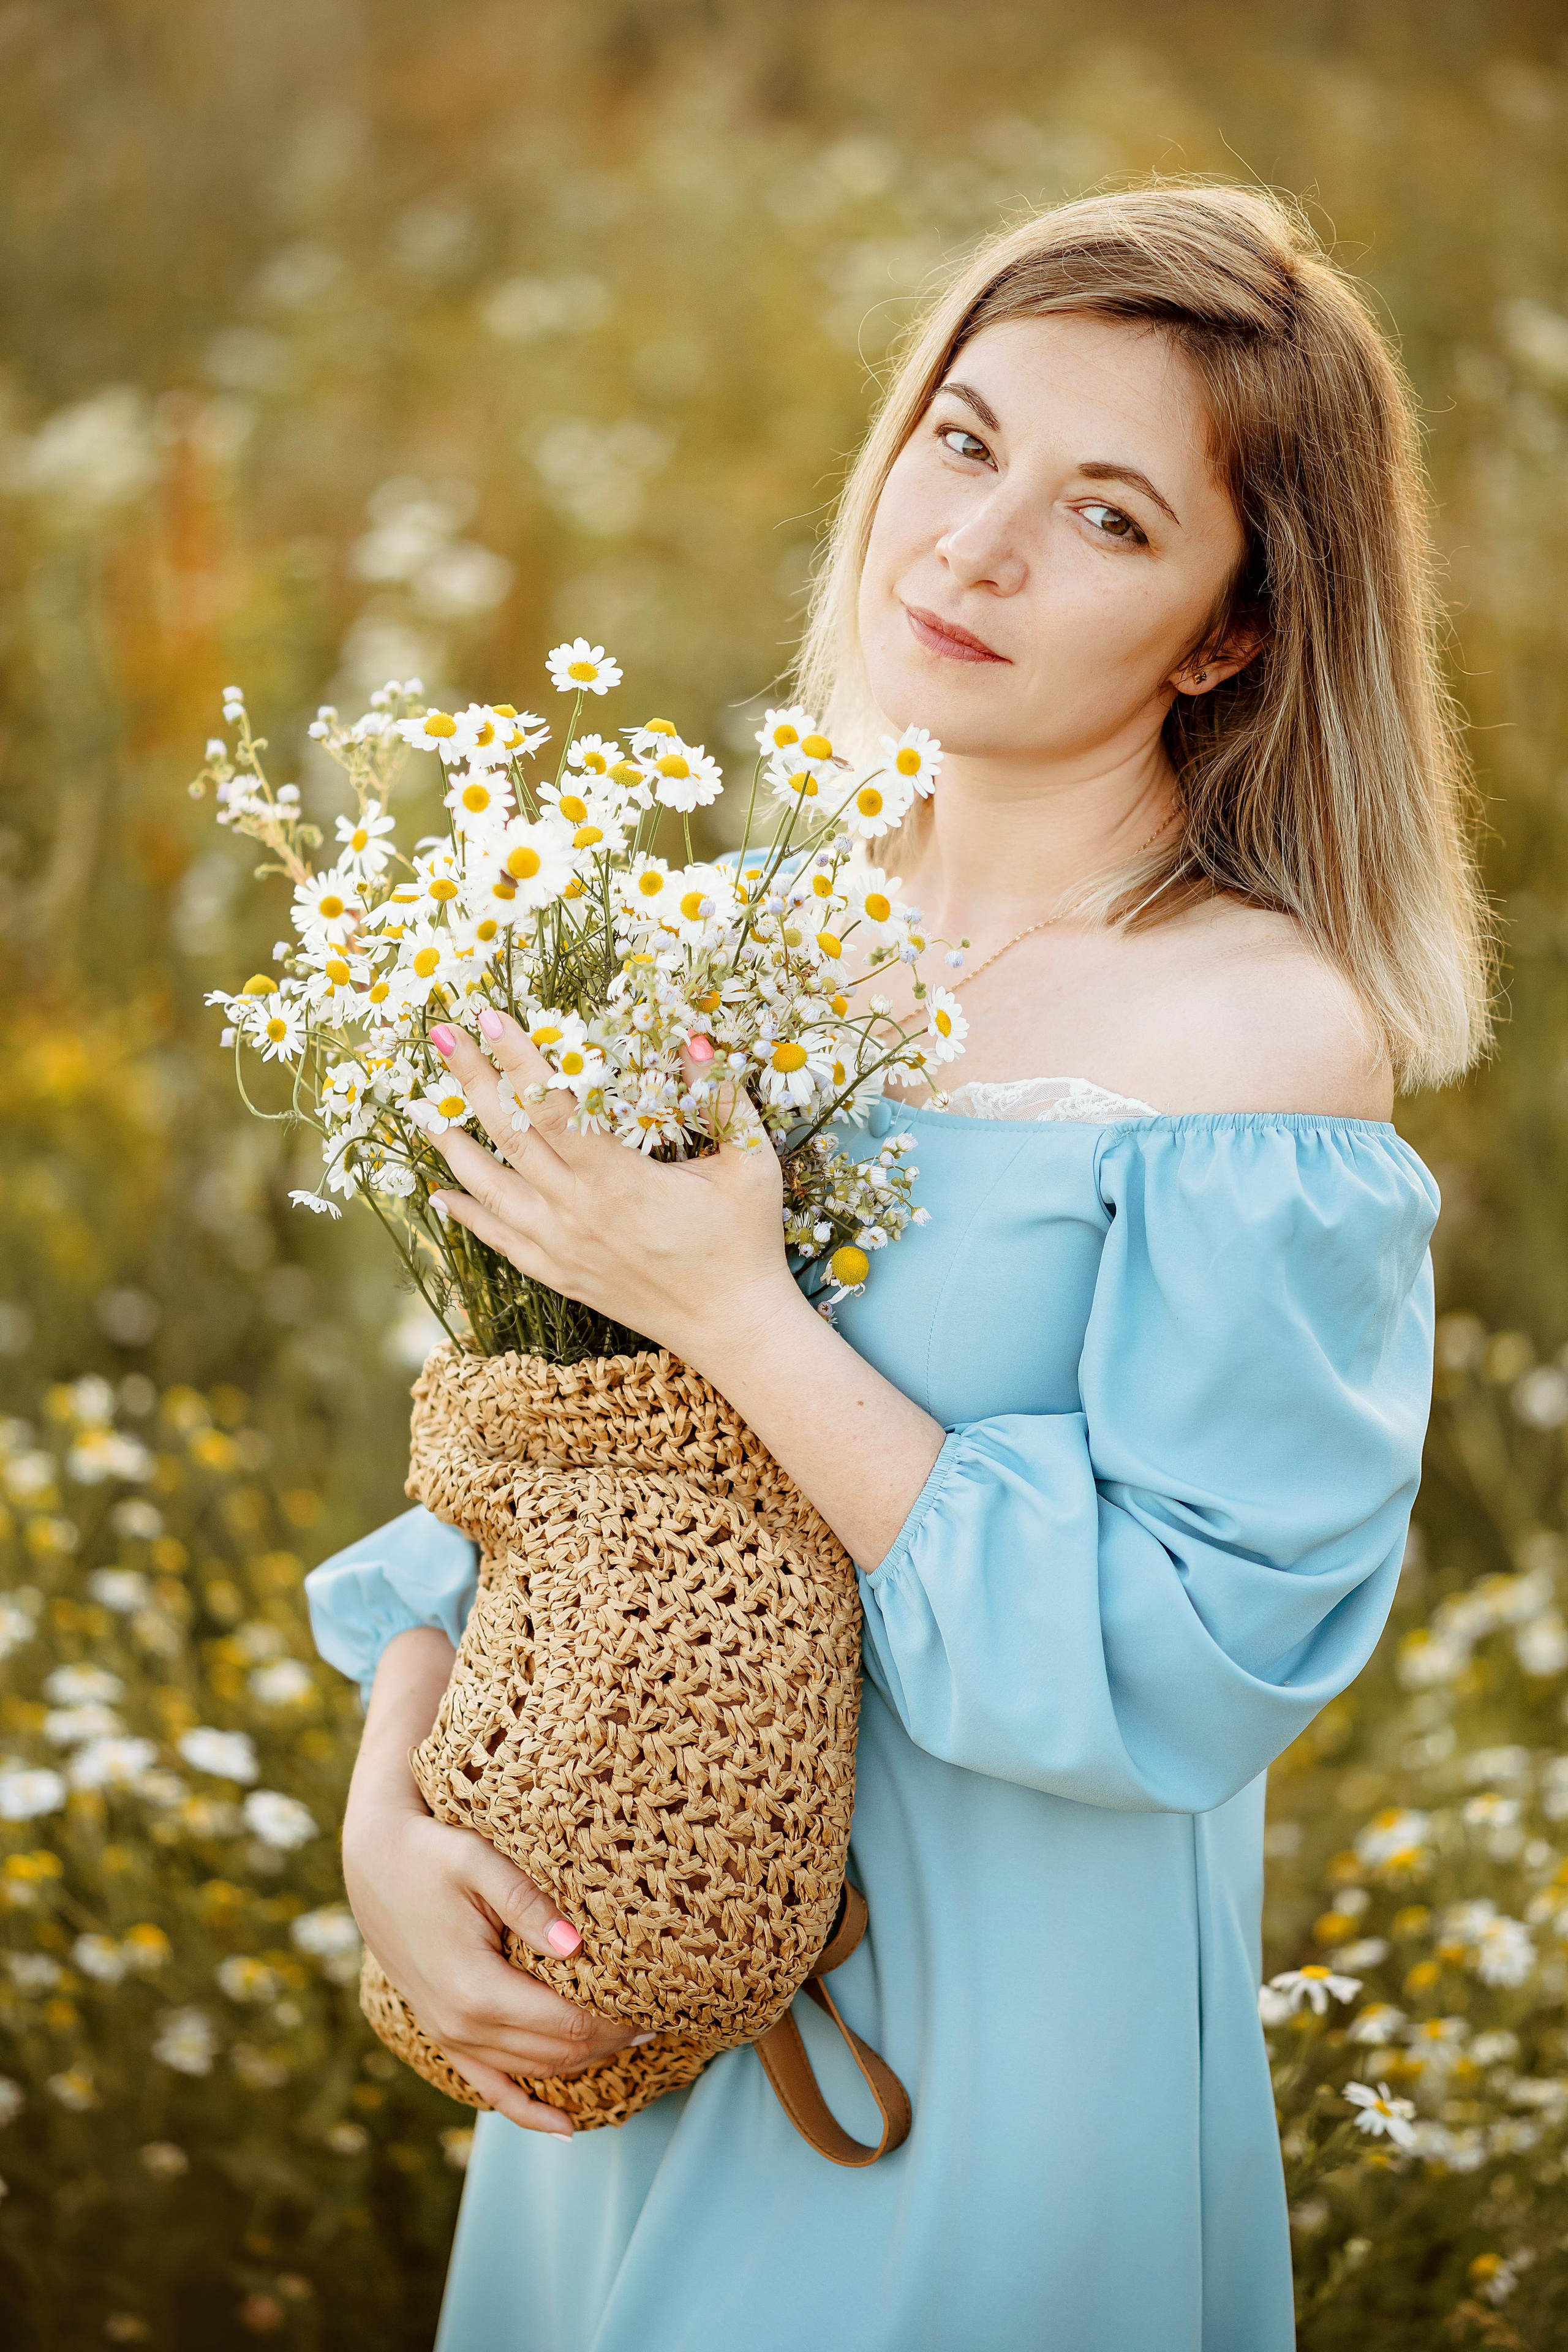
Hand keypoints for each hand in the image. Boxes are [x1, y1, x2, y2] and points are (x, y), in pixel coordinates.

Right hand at [344, 1627, 646, 2138]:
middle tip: (661, 2019)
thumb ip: (528, 1905)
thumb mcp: (479, 1863)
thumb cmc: (432, 1854)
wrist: (374, 1863)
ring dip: (584, 2066)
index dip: (617, 2025)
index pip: (567, 2026)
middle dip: (612, 2043)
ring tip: (633, 2045)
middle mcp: (462, 2027)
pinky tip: (564, 2127)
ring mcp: (449, 2037)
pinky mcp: (443, 2035)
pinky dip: (527, 2111)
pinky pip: (490, 2088)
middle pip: (557, 2055)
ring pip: (532, 2072)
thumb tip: (578, 1948)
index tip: (659, 2006)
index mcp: (476, 1989)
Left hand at [422, 1008, 795, 1366]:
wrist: (732, 1325)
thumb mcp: (750, 1162)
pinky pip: (499, 1240)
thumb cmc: (745, 1240)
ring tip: (424, 1107)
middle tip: (444, 1035)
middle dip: (473, 1080)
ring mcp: (562, 1247)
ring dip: (453, 1145)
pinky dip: (466, 1214)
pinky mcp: (559, 1274)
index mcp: (620, 1179)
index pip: (553, 1107)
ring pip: (490, 1187)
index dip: (518, 1059)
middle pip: (509, 1136)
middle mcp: (578, 1212)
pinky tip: (439, 1193)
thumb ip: (721, 1096)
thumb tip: (692, 1037)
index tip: (490, 1016)